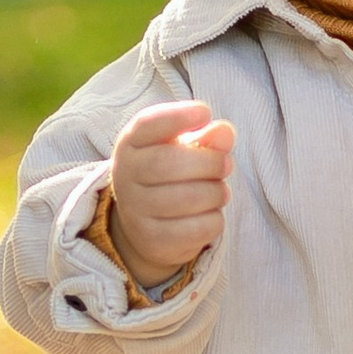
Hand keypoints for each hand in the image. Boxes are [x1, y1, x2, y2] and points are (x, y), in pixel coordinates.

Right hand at [106, 100, 234, 287]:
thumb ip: (206, 138)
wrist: (146, 226)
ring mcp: (135, 211)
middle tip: (227, 164)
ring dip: (217, 192)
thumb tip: (225, 133)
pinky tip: (210, 213)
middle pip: (169, 162)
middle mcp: (125, 176)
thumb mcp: (184, 149)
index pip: (148, 125)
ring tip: (220, 190)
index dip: (177, 116)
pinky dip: (214, 219)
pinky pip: (197, 228)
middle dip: (209, 162)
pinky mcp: (152, 241)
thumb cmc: (170, 175)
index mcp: (131, 144)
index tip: (204, 112)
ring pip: (187, 198)